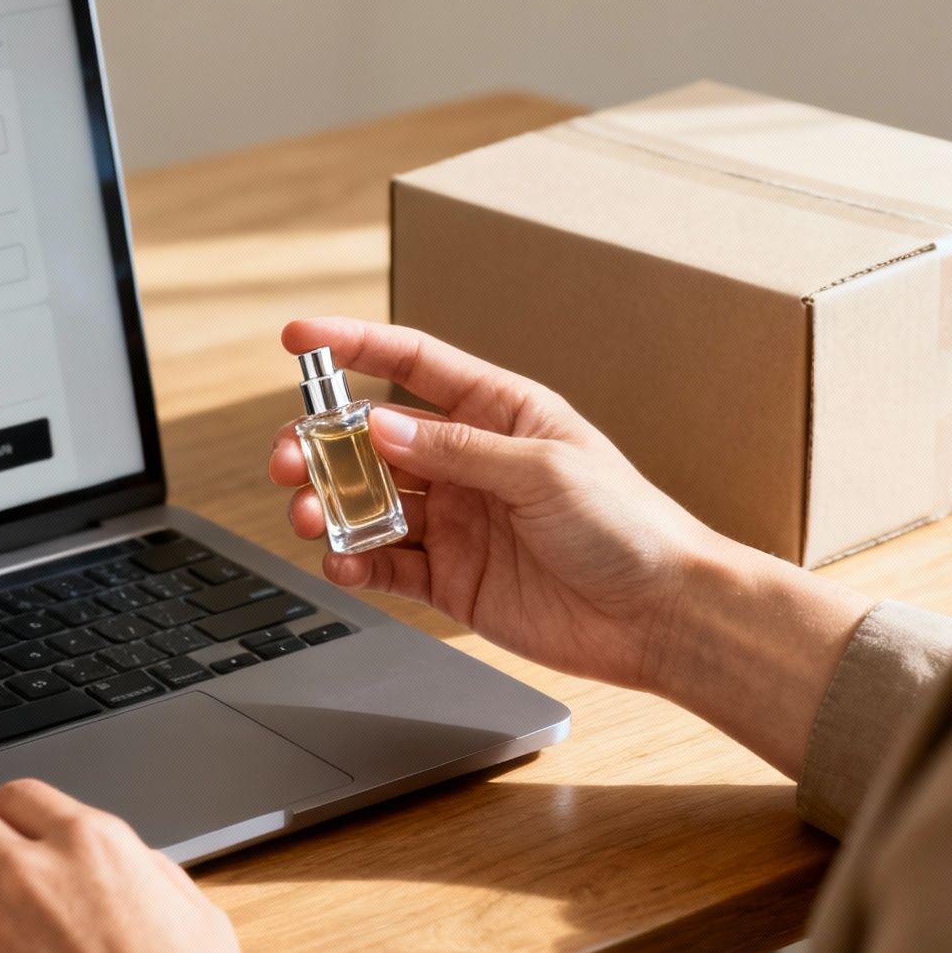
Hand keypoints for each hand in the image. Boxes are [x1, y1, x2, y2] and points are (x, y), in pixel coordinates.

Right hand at [273, 317, 720, 694]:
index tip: (298, 338)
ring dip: (332, 504)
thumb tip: (381, 426)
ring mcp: (459, 520)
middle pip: (374, 439)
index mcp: (499, 412)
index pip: (413, 363)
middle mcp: (471, 462)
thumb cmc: (629, 526)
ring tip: (309, 515)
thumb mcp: (543, 470)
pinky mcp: (452, 578)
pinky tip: (341, 559)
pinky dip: (356, 559)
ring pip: (372, 502)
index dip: (352, 345)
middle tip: (289, 460)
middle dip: (322, 444)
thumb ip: (457, 450)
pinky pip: (387, 563)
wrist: (662, 614)